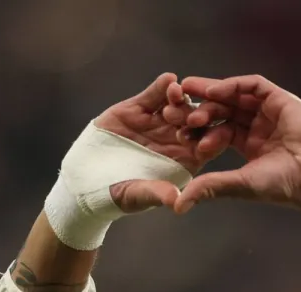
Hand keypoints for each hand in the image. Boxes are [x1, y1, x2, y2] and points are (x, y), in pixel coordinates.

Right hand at [94, 73, 232, 212]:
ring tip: (177, 95)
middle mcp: (177, 138)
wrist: (86, 176)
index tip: (214, 138)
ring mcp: (160, 121)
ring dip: (180, 99)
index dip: (212, 142)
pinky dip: (161, 87)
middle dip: (198, 117)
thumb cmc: (117, 193)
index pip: (207, 148)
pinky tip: (168, 80)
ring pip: (177, 105)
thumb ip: (157, 193)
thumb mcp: (137, 195)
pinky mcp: (141, 107)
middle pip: (196, 122)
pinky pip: (154, 95)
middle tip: (196, 115)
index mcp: (186, 160)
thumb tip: (176, 202)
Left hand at [172, 75, 300, 213]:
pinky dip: (232, 85)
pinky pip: (252, 85)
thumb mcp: (240, 183)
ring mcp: (270, 111)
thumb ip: (210, 187)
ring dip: (211, 93)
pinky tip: (213, 91)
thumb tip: (177, 205)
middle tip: (176, 109)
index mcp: (249, 145)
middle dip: (199, 108)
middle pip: (223, 110)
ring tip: (188, 92)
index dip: (198, 130)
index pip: (218, 131)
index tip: (177, 131)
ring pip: (234, 95)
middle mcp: (258, 126)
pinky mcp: (280, 99)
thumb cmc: (283, 185)